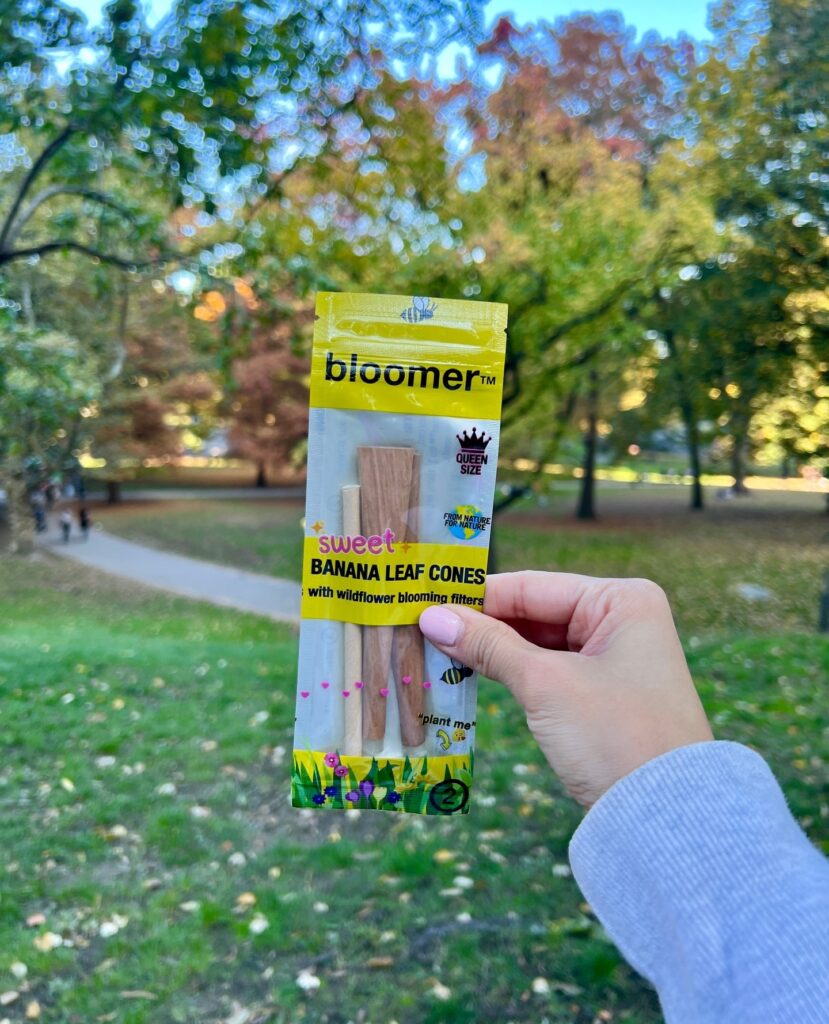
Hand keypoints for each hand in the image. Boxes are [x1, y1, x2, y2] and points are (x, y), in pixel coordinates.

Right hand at [419, 571, 712, 807]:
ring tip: (435, 652)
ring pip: (537, 644)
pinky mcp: (602, 695)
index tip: (424, 602)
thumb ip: (488, 645)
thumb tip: (432, 617)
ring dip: (492, 651)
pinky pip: (547, 672)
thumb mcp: (546, 684)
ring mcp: (613, 659)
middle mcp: (622, 620)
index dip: (476, 597)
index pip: (532, 586)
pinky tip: (470, 675)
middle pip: (534, 613)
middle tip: (421, 629)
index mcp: (622, 600)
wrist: (666, 818)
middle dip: (481, 625)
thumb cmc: (614, 735)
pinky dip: (511, 675)